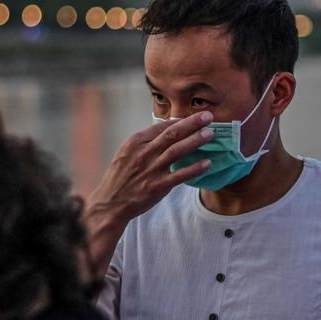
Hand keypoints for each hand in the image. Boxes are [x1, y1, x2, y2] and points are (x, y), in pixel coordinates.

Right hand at [83, 111, 214, 273]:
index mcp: (135, 142)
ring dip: (195, 140)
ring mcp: (151, 169)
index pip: (161, 126)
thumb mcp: (127, 153)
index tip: (194, 116)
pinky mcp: (158, 186)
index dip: (180, 120)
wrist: (110, 203)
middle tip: (208, 116)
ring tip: (210, 134)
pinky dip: (195, 168)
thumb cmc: (121, 176)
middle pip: (172, 133)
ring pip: (178, 150)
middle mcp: (144, 153)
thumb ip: (145, 142)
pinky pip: (180, 175)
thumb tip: (167, 129)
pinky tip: (207, 163)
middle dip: (192, 123)